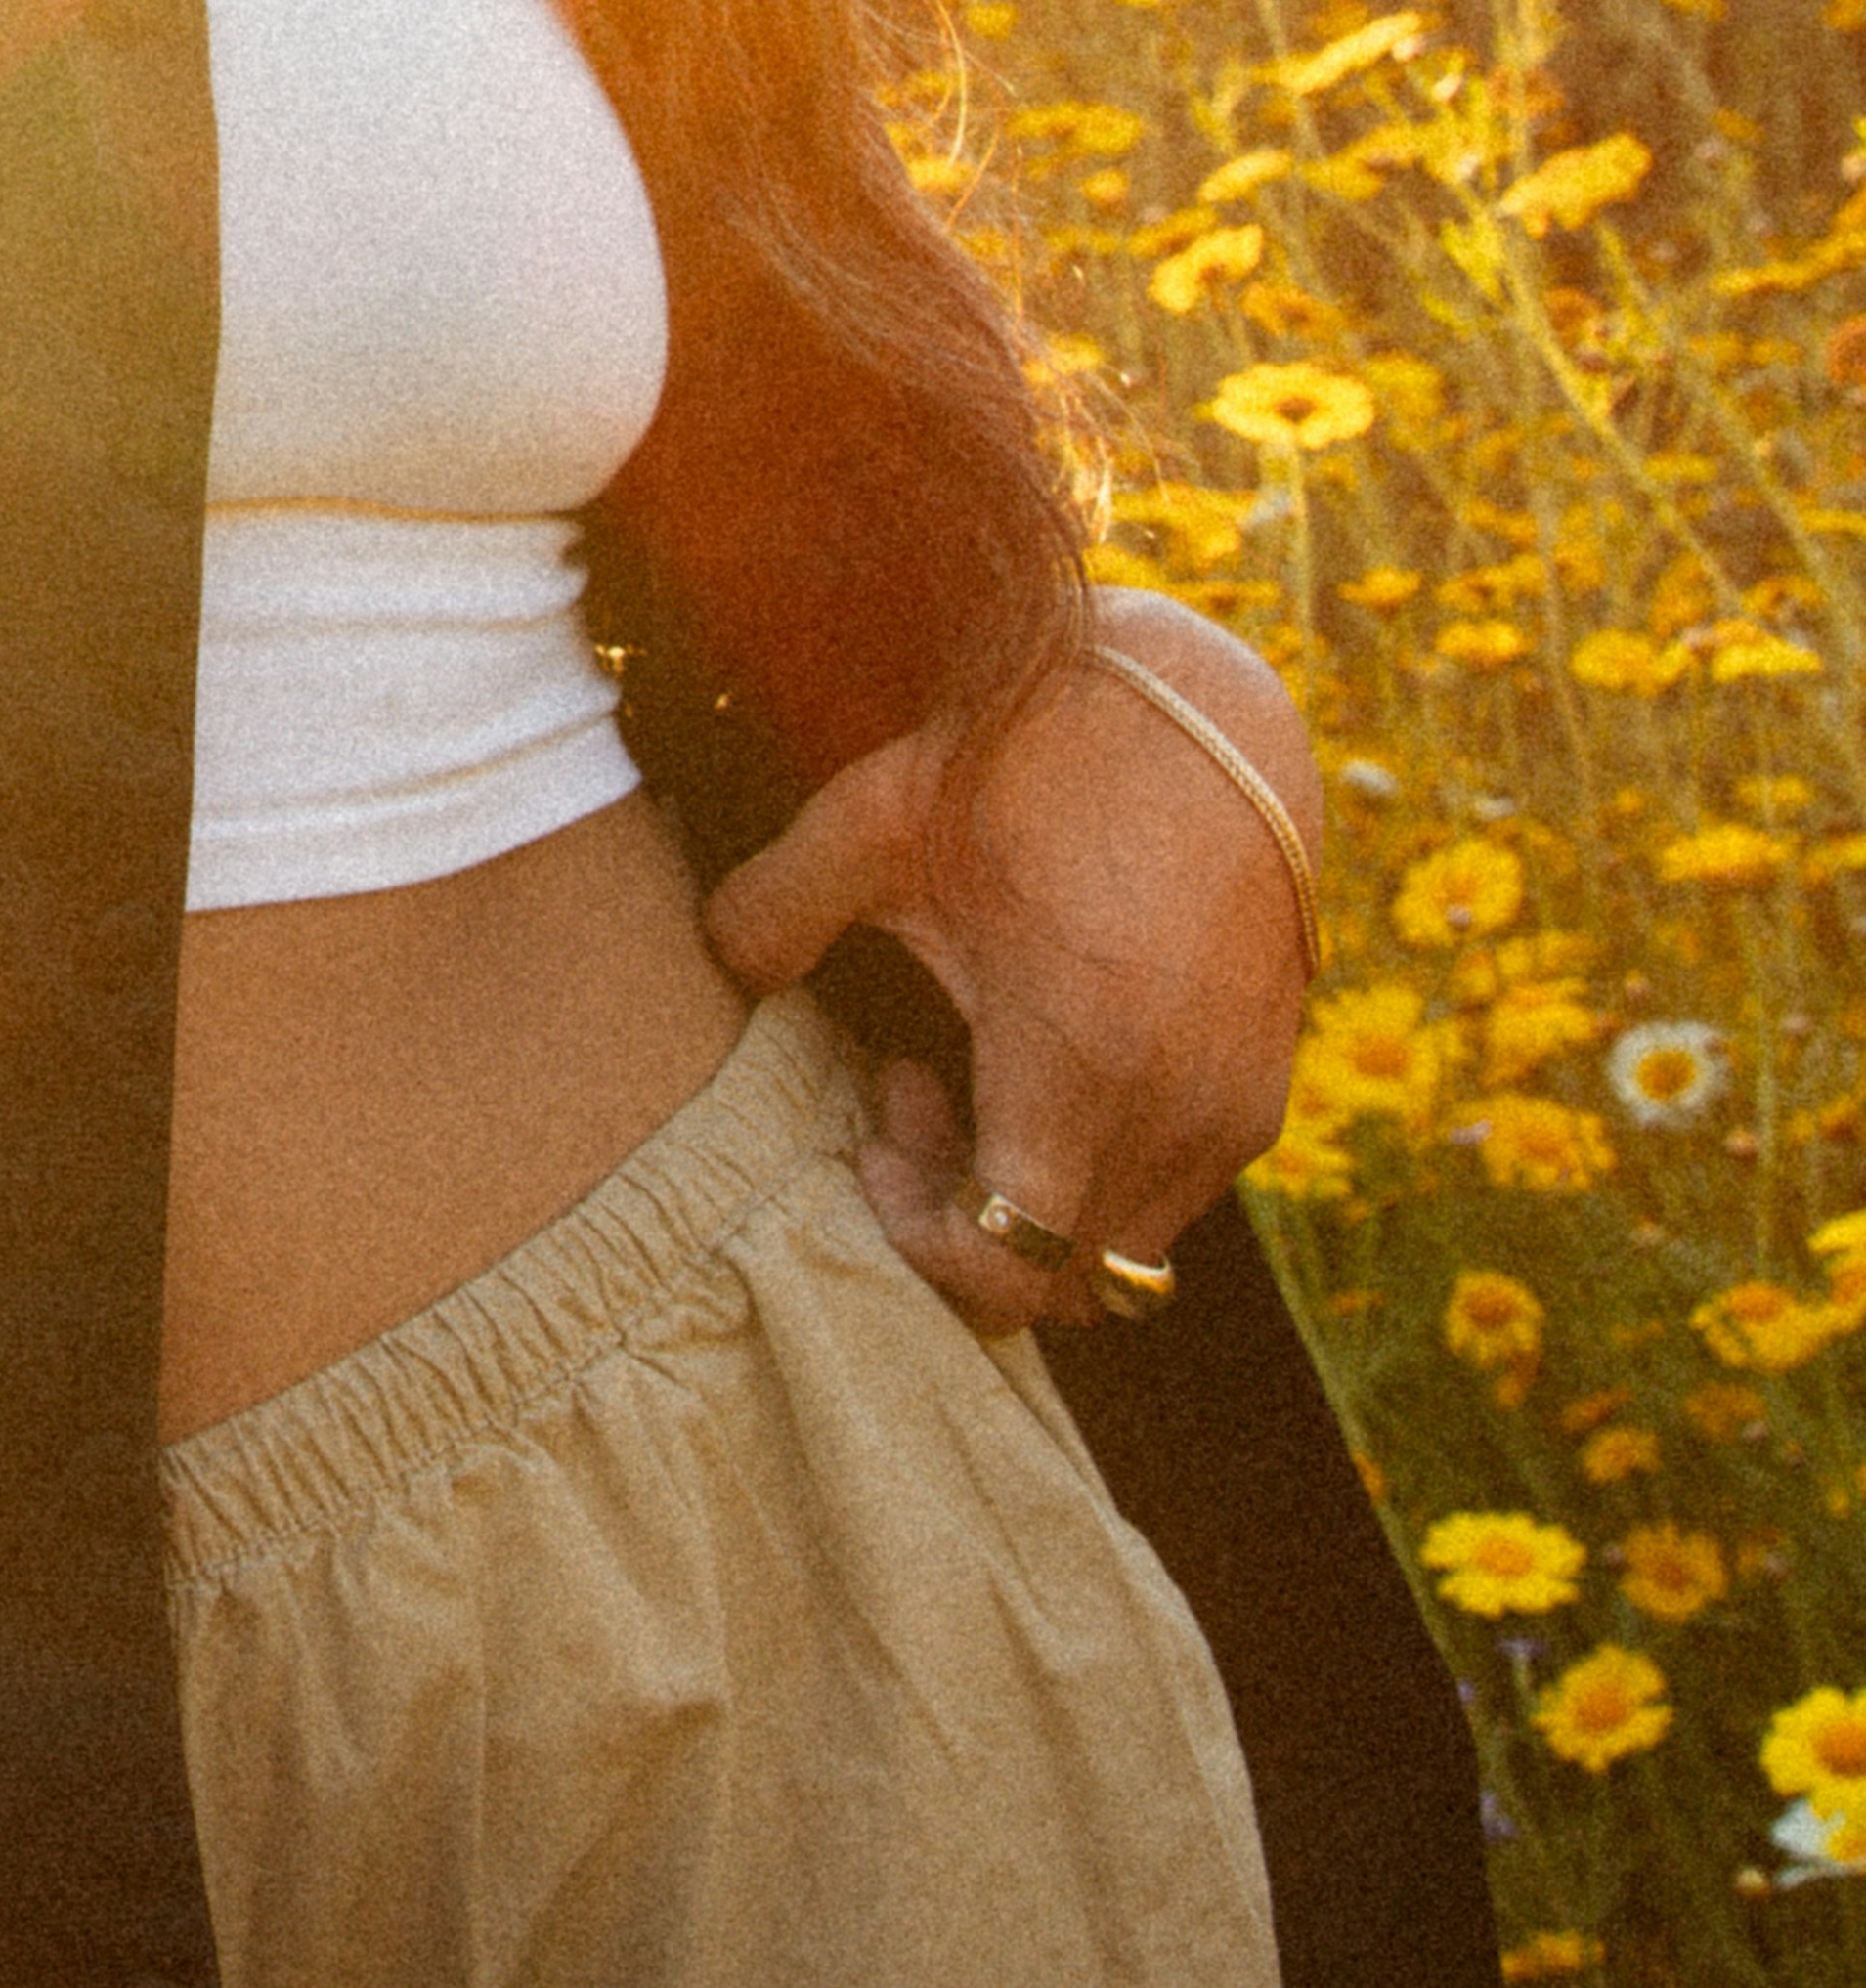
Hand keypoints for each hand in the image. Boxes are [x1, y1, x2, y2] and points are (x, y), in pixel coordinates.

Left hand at [699, 596, 1316, 1344]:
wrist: (1198, 707)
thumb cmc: (1026, 764)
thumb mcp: (872, 824)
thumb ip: (773, 910)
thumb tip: (722, 965)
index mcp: (1080, 1069)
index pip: (1008, 1271)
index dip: (922, 1242)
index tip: (873, 1137)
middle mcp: (1177, 1114)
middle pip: (1061, 1280)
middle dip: (967, 1222)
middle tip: (904, 1091)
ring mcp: (1236, 1108)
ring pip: (1122, 1247)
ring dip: (1039, 1198)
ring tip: (973, 1060)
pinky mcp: (1265, 1085)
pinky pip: (1175, 1190)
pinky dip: (1101, 1165)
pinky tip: (1048, 1049)